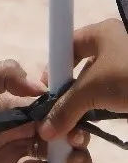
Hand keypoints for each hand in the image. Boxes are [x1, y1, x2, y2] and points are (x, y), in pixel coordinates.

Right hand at [38, 18, 127, 140]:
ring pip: (98, 84)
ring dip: (86, 103)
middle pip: (82, 67)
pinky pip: (114, 95)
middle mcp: (116, 43)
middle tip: (62, 109)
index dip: (55, 67)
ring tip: (78, 121)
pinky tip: (97, 121)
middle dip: (71, 90)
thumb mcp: (90, 91)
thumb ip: (65, 107)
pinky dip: (104, 108)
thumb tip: (45, 130)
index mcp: (102, 32)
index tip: (49, 89)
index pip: (67, 44)